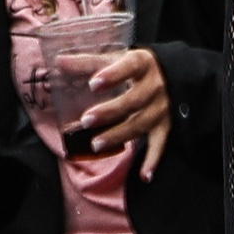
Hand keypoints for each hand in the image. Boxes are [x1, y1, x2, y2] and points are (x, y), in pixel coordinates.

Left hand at [72, 45, 173, 175]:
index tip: (93, 83)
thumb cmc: (137, 67)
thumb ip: (89, 62)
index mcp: (142, 64)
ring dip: (119, 135)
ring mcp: (160, 108)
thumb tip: (59, 62)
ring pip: (140, 124)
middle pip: (132, 101)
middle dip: (109, 112)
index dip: (112, 75)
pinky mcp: (165, 126)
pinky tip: (144, 175)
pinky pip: (159, 145)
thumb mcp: (118, 59)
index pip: (129, 67)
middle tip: (86, 120)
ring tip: (96, 144)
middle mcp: (154, 86)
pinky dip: (152, 161)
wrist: (174, 74)